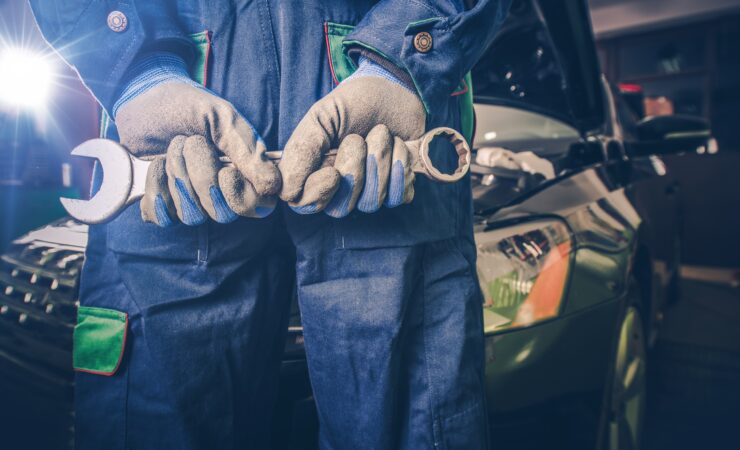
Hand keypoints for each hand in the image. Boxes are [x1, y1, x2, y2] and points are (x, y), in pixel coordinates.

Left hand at [114, 54, 279, 225]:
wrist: (143, 97)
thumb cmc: (187, 105)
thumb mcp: (221, 117)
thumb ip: (247, 150)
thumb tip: (272, 185)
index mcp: (243, 172)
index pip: (259, 206)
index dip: (244, 198)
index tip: (226, 172)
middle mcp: (219, 192)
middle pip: (222, 214)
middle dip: (202, 178)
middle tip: (191, 142)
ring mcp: (190, 200)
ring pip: (192, 217)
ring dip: (178, 178)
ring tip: (172, 148)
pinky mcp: (162, 204)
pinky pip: (163, 218)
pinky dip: (157, 189)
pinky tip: (156, 165)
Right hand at [278, 60, 424, 216]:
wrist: (394, 89)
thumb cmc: (353, 103)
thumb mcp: (321, 117)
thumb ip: (301, 150)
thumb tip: (286, 191)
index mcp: (314, 172)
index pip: (305, 204)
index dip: (318, 195)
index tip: (333, 172)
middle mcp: (339, 188)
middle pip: (340, 208)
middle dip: (354, 172)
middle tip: (358, 139)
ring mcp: (369, 191)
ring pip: (370, 203)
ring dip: (379, 162)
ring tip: (382, 133)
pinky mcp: (397, 189)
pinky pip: (398, 198)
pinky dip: (400, 168)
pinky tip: (398, 146)